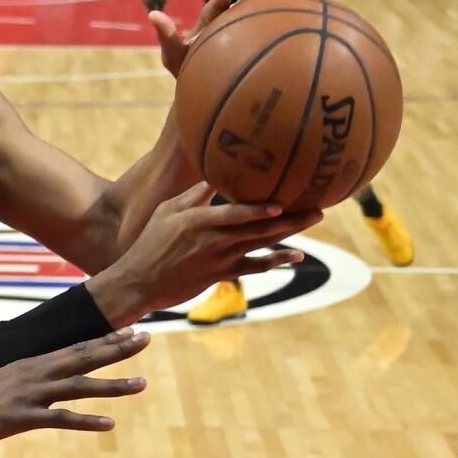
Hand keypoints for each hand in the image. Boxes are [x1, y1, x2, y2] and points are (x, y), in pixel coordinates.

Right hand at [0, 329, 150, 447]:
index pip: (74, 348)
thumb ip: (19, 379)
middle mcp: (33, 374)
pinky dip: (85, 421)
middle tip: (146, 337)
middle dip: (116, 348)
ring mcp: (28, 395)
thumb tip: (31, 378)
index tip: (130, 330)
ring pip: (78, 385)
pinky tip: (108, 424)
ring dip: (112, 385)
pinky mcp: (20, 418)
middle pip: (82, 357)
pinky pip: (59, 419)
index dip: (104, 339)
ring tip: (142, 384)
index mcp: (29, 365)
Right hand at [87, 183, 324, 326]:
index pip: (234, 214)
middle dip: (290, 217)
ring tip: (313, 219)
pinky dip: (276, 260)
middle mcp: (214, 241)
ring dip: (291, 233)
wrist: (140, 283)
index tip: (282, 201)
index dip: (259, 210)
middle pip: (258, 228)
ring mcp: (220, 260)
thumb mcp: (165, 212)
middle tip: (317, 206)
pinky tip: (296, 256)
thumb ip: (193, 196)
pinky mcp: (222, 274)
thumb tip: (213, 174)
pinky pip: (255, 267)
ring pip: (262, 244)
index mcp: (197, 222)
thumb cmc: (149, 244)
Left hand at [148, 0, 294, 77]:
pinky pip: (278, 27)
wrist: (206, 88)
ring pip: (264, 9)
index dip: (219, 0)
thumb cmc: (189, 71)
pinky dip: (292, 19)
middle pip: (243, 2)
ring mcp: (250, 28)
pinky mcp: (264, 37)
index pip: (214, 9)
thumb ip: (167, 36)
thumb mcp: (175, 56)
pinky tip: (310, 15)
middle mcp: (231, 20)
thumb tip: (152, 14)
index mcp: (210, 22)